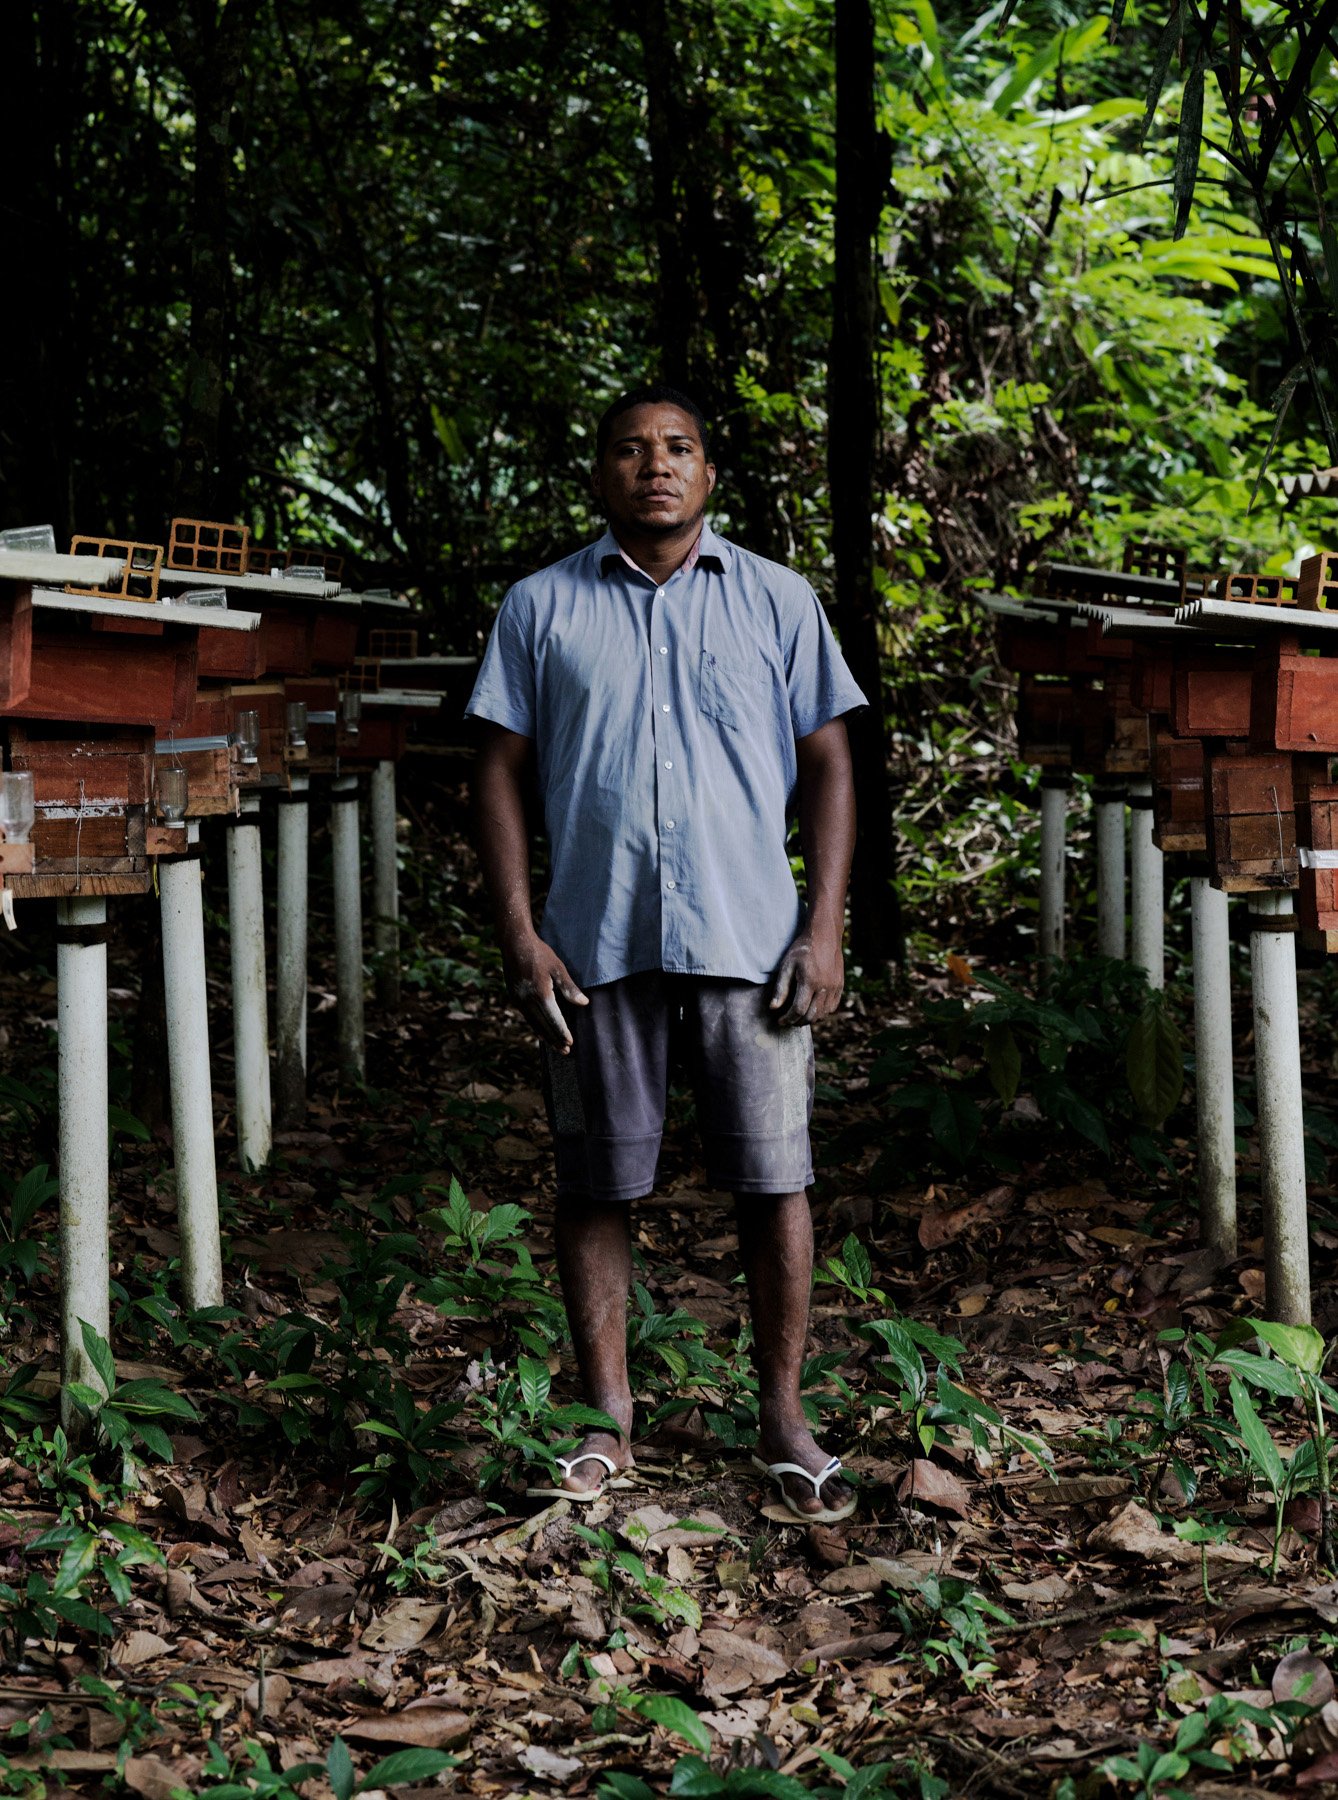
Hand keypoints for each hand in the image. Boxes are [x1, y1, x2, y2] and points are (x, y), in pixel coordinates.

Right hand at [501, 932, 588, 1051]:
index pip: (553, 1019)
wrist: (514, 944)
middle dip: (554, 1039)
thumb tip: (583, 1003)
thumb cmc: (540, 954)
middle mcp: (527, 1000)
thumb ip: (569, 987)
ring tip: (555, 1046)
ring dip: (545, 1036)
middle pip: (543, 1025)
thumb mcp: (558, 968)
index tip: (570, 1043)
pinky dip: (535, 1026)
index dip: (562, 1032)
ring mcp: (519, 999)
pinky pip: (527, 1017)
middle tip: (565, 1051)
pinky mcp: (514, 997)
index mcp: (540, 993)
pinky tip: (541, 1032)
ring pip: (533, 1023)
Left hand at [769, 927, 843, 1026]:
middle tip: (789, 1021)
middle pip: (812, 1015)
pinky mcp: (840, 985)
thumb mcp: (787, 965)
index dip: (788, 1019)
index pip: (799, 1010)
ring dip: (810, 1019)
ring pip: (823, 1013)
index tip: (781, 1021)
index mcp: (810, 981)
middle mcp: (825, 986)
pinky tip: (813, 1009)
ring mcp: (835, 987)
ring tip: (799, 1016)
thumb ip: (781, 988)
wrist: (824, 935)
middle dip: (798, 1022)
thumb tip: (773, 1008)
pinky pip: (832, 1007)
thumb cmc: (802, 948)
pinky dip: (822, 1012)